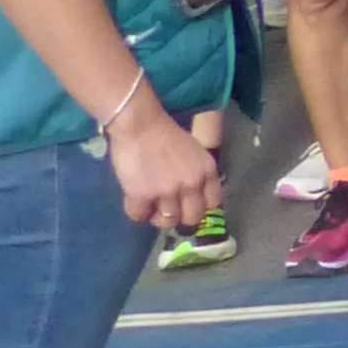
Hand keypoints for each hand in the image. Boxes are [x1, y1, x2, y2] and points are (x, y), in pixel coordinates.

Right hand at [104, 90, 217, 230]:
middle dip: (179, 216)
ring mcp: (168, 192)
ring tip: (150, 205)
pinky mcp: (143, 196)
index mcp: (207, 172)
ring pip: (167, 222)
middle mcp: (192, 184)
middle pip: (192, 218)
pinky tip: (134, 199)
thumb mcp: (194, 152)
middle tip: (166, 208)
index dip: (199, 207)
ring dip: (157, 216)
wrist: (140, 125)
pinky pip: (139, 216)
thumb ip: (196, 173)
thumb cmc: (164, 134)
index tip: (188, 206)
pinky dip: (136, 211)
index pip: (213, 204)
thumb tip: (191, 196)